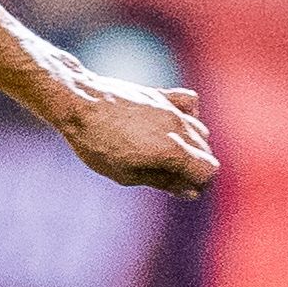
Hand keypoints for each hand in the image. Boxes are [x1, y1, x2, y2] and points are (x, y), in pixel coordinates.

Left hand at [48, 70, 218, 197]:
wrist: (79, 104)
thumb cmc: (96, 144)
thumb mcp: (126, 174)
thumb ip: (163, 181)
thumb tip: (191, 192)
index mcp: (171, 150)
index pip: (208, 170)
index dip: (199, 184)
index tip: (181, 188)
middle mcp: (178, 127)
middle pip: (206, 152)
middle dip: (193, 168)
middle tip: (166, 176)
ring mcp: (171, 108)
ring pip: (199, 130)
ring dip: (190, 146)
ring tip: (163, 154)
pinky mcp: (161, 94)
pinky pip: (190, 104)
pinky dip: (187, 117)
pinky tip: (170, 125)